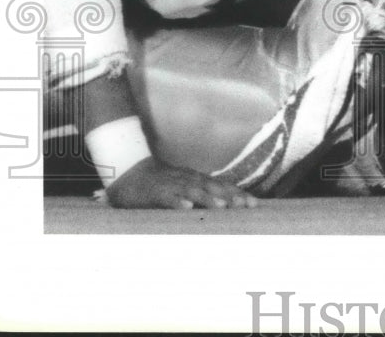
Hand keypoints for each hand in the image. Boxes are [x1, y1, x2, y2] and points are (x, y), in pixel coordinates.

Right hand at [106, 156, 257, 209]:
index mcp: (197, 180)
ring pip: (193, 191)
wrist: (130, 173)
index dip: (238, 194)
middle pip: (213, 187)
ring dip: (208, 199)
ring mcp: (172, 185)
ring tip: (222, 207)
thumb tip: (225, 210)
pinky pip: (167, 198)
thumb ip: (202, 197)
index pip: (222, 186)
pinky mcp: (155, 192)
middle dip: (231, 196)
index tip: (254, 204)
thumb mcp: (184, 189)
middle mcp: (188, 180)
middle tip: (246, 206)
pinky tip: (186, 208)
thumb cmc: (161, 185)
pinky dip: (177, 202)